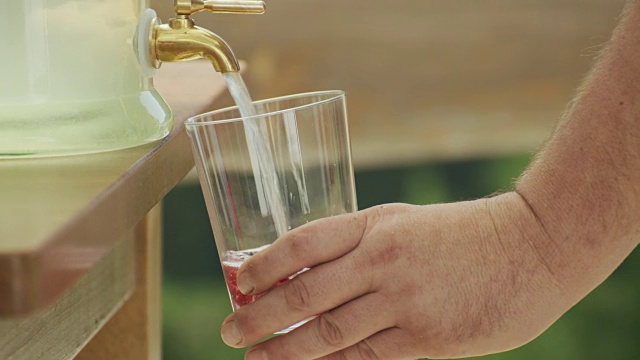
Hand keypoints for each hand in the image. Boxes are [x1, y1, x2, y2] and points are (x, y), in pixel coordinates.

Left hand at [220, 193, 566, 358]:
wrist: (532, 246)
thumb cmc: (462, 233)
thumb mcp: (403, 223)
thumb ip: (357, 246)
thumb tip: (304, 271)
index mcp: (375, 226)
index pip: (302, 244)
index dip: (263, 265)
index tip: (237, 283)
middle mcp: (383, 261)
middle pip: (305, 294)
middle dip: (262, 317)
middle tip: (231, 333)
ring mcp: (405, 303)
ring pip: (330, 333)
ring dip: (287, 350)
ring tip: (258, 359)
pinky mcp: (428, 339)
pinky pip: (367, 358)